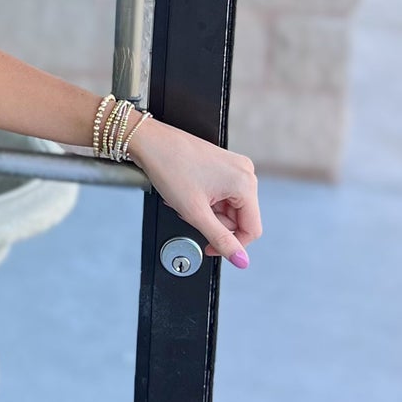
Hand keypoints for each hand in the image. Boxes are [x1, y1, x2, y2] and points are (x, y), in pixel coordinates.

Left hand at [124, 113, 261, 268]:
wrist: (149, 141)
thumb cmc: (169, 166)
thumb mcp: (195, 212)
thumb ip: (220, 239)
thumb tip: (240, 260)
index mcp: (245, 183)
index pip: (251, 229)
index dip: (231, 245)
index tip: (210, 248)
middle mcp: (245, 173)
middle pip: (238, 218)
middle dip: (212, 222)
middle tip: (189, 214)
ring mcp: (234, 167)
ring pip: (227, 207)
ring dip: (206, 212)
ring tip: (185, 202)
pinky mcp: (222, 165)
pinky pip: (220, 194)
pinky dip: (204, 200)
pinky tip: (187, 194)